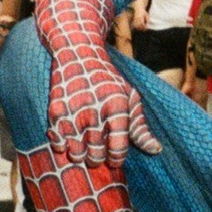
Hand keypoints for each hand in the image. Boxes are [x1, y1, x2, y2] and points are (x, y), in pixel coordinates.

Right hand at [47, 37, 159, 167]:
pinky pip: (58, 145)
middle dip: (99, 158)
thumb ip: (140, 126)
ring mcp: (73, 112)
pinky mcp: (55, 112)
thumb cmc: (108, 79)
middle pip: (96, 155)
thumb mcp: (129, 97)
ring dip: (81, 155)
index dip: (117, 158)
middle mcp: (95, 110)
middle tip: (99, 152)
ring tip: (84, 144)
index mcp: (117, 107)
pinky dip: (63, 145)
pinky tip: (70, 134)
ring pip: (77, 154)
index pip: (119, 149)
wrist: (77, 52)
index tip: (114, 156)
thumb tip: (156, 151)